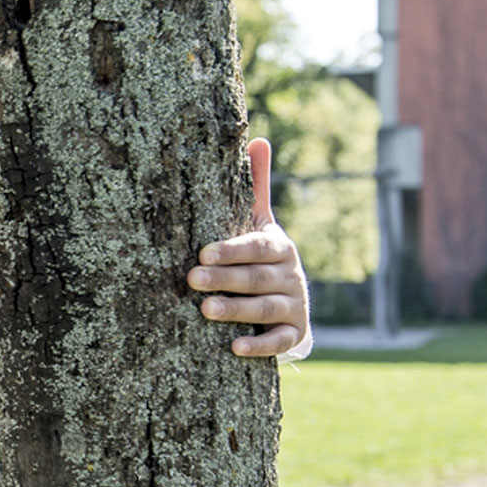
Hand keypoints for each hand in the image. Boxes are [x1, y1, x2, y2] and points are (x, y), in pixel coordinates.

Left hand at [189, 138, 310, 357]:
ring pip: (265, 309)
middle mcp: (290, 276)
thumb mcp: (260, 222)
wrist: (289, 301)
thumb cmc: (260, 255)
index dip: (232, 249)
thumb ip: (256, 186)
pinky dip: (260, 346)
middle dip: (225, 279)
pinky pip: (279, 341)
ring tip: (205, 309)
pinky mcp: (294, 333)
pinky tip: (235, 347)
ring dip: (236, 310)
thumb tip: (259, 138)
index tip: (202, 252)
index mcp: (279, 246)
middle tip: (192, 279)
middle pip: (256, 278)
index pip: (256, 246)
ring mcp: (294, 305)